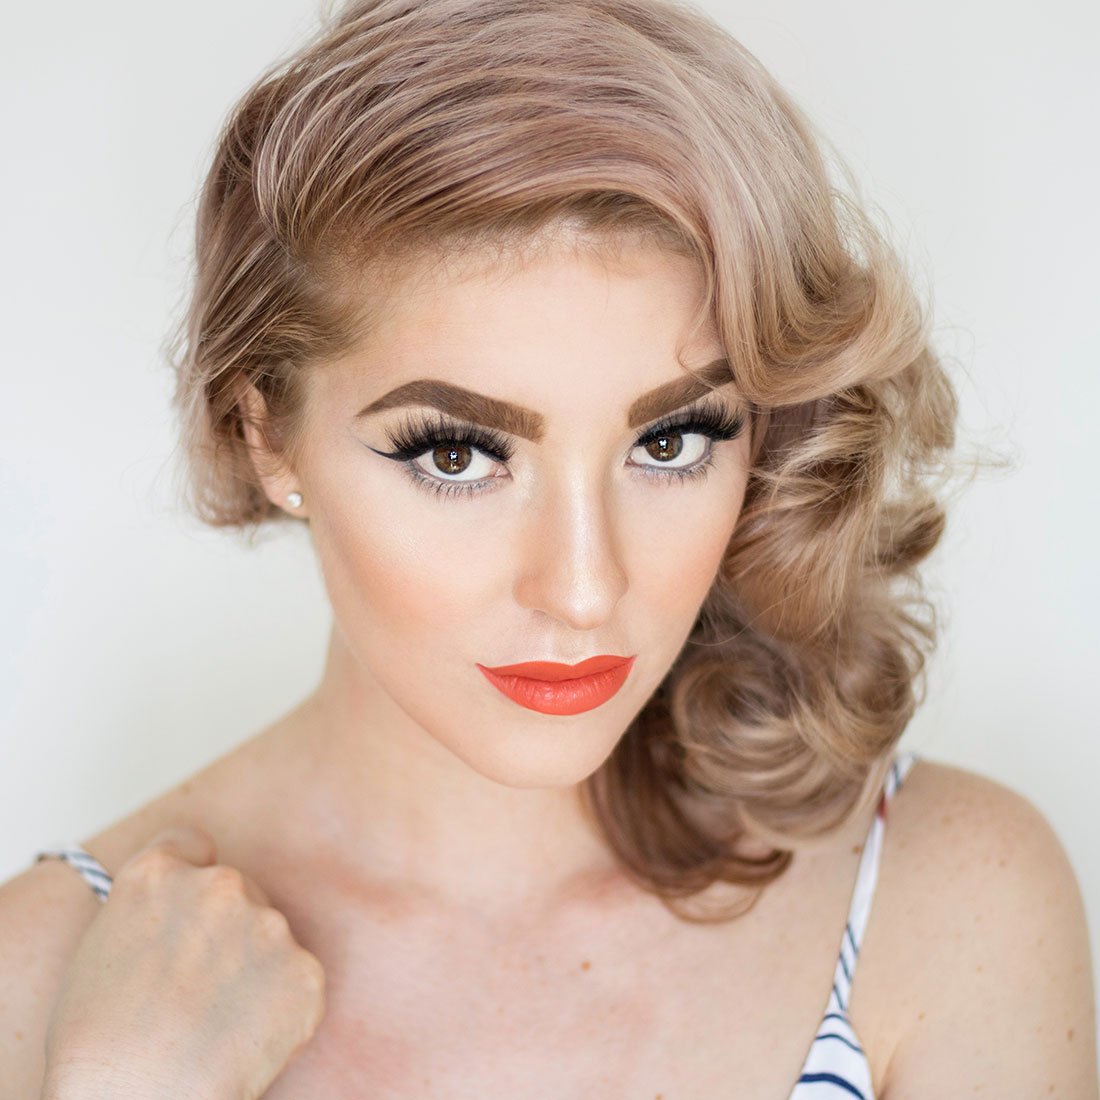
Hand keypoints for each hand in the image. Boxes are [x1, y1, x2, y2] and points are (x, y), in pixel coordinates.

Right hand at [40, 824, 325, 1099]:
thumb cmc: (97, 1050)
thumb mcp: (102, 952)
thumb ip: (151, 914)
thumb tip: (182, 917)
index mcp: (156, 874)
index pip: (191, 845)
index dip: (191, 873)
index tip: (191, 907)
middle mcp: (218, 885)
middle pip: (237, 893)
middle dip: (226, 932)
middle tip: (199, 992)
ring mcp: (267, 924)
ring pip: (268, 939)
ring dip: (253, 971)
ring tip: (213, 1028)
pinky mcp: (303, 971)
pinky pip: (296, 983)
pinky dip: (279, 1010)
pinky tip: (243, 1043)